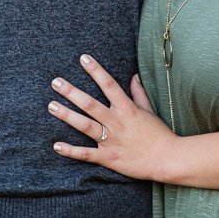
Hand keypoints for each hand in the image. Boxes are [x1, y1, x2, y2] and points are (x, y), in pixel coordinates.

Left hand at [49, 54, 176, 180]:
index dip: (95, 70)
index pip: (108, 84)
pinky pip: (87, 154)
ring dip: (67, 115)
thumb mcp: (149, 110)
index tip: (83, 58)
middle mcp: (116, 122)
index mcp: (126, 108)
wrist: (167, 159)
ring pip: (85, 125)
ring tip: (51, 106)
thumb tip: (134, 76)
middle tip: (55, 82)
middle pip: (90, 104)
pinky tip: (56, 145)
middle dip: (71, 92)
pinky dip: (71, 151)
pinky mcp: (109, 157)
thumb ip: (139, 93)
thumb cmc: (159, 134)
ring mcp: (111, 140)